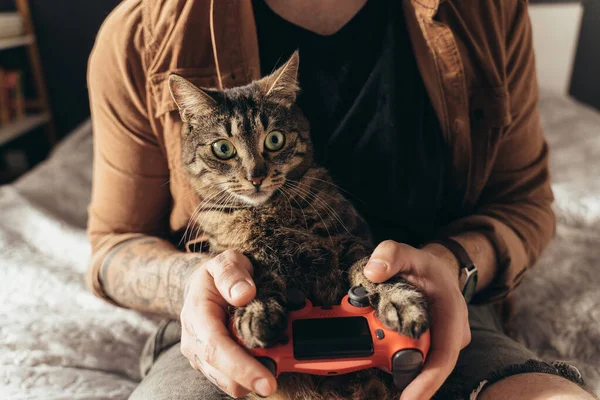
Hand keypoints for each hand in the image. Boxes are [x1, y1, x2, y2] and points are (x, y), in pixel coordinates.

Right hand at [179, 250, 276, 397]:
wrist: (201, 287)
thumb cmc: (216, 275)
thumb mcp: (225, 261)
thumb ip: (232, 273)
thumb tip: (244, 294)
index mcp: (197, 316)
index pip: (216, 349)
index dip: (242, 368)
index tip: (268, 381)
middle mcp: (195, 343)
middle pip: (224, 375)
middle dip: (255, 377)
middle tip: (285, 365)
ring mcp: (202, 358)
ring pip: (231, 384)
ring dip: (255, 375)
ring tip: (277, 354)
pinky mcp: (213, 368)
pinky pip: (235, 381)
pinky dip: (253, 373)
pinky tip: (266, 356)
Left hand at [363, 240, 470, 399]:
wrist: (437, 272)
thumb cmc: (426, 267)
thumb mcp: (408, 253)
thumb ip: (391, 255)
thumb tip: (373, 272)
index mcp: (452, 316)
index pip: (443, 357)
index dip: (427, 382)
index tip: (410, 399)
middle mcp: (451, 336)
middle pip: (425, 363)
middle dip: (399, 365)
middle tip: (373, 354)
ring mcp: (442, 344)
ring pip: (416, 362)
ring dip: (393, 359)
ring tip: (374, 347)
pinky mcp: (430, 348)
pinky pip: (411, 358)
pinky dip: (393, 355)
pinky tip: (378, 350)